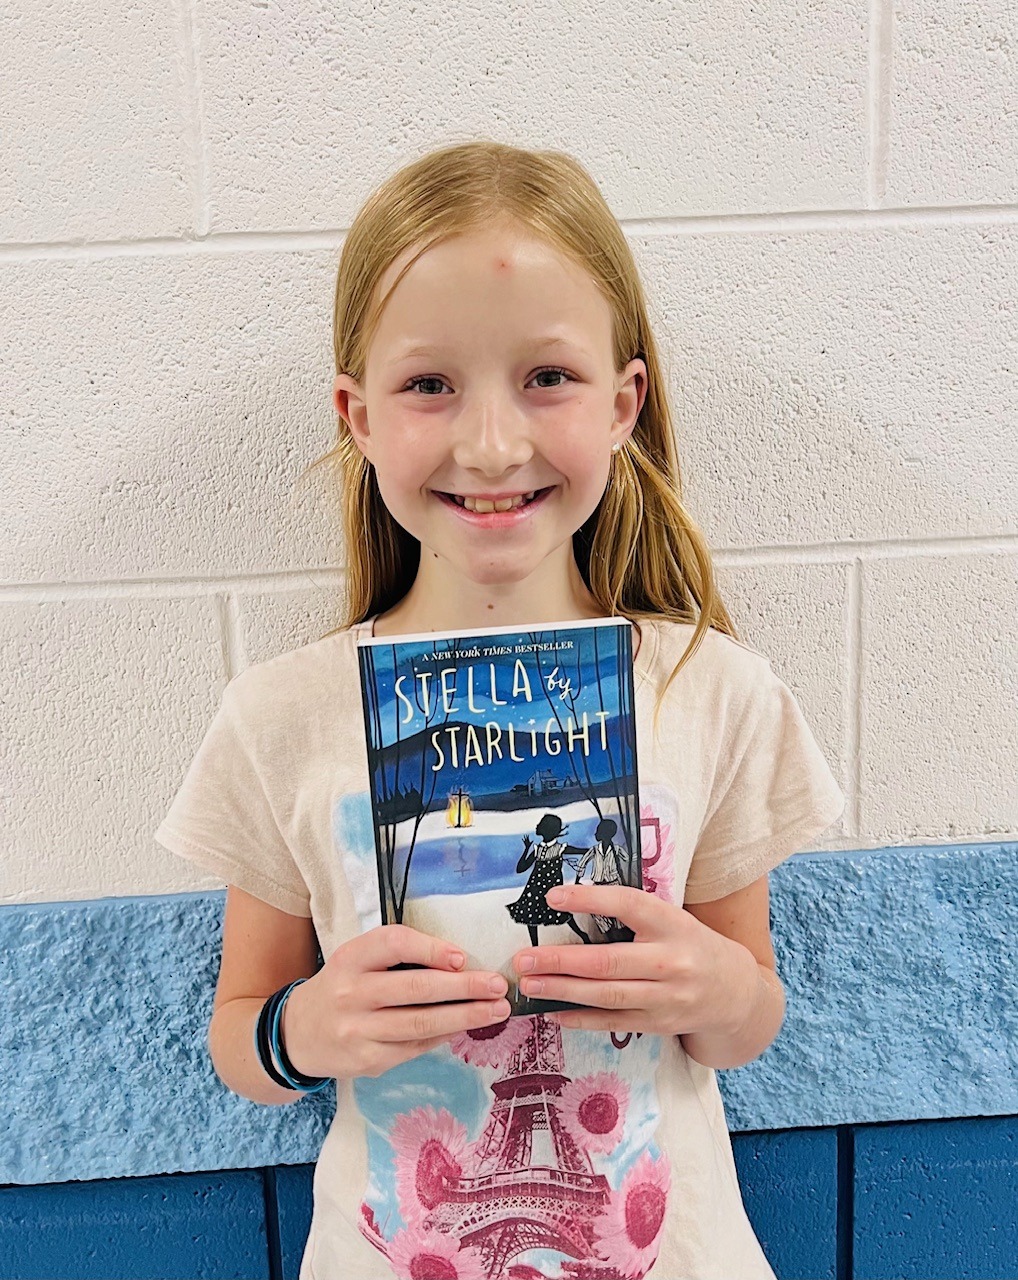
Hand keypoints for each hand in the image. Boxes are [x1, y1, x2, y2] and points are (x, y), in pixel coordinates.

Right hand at [281, 925, 510, 1079]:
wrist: (297, 1034)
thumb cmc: (342, 986)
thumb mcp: (357, 959)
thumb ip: (398, 955)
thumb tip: (458, 963)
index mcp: (350, 958)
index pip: (393, 944)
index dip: (431, 949)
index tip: (463, 957)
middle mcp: (351, 994)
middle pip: (415, 988)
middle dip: (463, 987)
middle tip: (497, 985)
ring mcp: (359, 1032)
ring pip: (421, 1024)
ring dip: (465, 1017)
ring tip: (496, 1010)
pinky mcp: (368, 1062)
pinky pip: (415, 1047)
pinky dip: (445, 1036)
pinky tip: (466, 1026)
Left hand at [510, 883, 757, 1036]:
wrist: (735, 992)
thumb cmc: (691, 945)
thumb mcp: (672, 919)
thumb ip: (634, 914)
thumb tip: (572, 903)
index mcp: (672, 923)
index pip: (627, 905)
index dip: (589, 900)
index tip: (552, 897)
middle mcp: (671, 961)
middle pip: (608, 961)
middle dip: (560, 960)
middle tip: (523, 958)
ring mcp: (666, 997)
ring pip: (607, 995)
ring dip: (562, 991)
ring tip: (530, 985)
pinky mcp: (660, 1024)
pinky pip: (613, 1022)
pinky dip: (580, 1018)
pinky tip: (553, 1012)